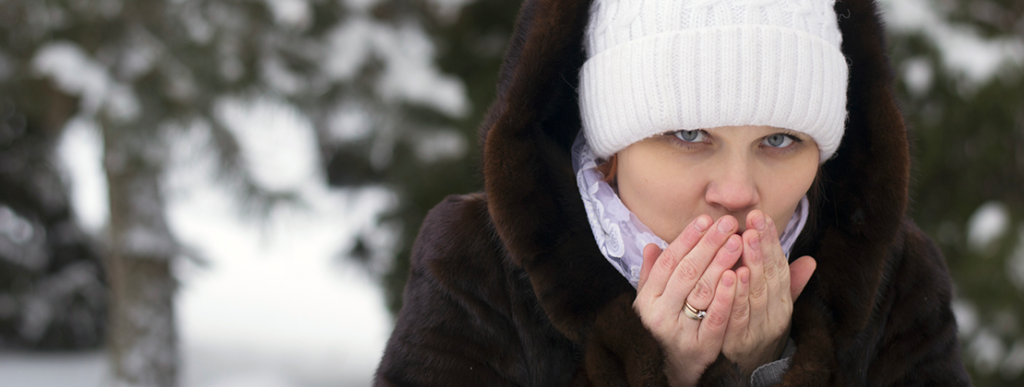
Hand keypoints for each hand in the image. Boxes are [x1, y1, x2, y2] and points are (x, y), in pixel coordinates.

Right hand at [634, 215, 742, 386]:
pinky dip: (727, 296)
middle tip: (729, 224)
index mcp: (647, 299)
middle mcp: (658, 314)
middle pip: (686, 272)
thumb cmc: (665, 330)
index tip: (705, 219)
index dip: (687, 238)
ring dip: (721, 263)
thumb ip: (651, 275)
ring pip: (701, 291)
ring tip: (738, 241)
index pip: (668, 261)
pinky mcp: (700, 348)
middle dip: (708, 244)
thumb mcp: (652, 302)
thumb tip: (651, 246)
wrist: (672, 372)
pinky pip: (715, 318)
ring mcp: (678, 332)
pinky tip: (739, 275)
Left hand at [722, 210, 815, 377]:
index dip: (771, 241)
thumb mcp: (775, 308)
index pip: (779, 266)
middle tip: (753, 219)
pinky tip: (732, 276)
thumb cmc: (758, 331)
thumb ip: (788, 283)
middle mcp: (775, 314)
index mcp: (783, 302)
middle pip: (770, 275)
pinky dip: (736, 296)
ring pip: (757, 293)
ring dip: (751, 264)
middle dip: (761, 245)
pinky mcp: (740, 344)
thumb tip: (811, 260)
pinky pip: (738, 317)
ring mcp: (759, 329)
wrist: (746, 374)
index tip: (761, 216)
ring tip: (743, 238)